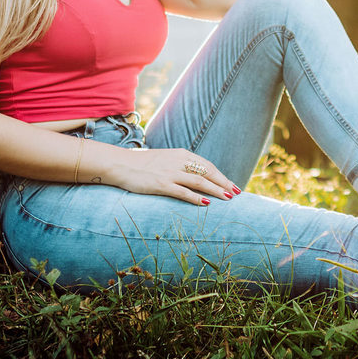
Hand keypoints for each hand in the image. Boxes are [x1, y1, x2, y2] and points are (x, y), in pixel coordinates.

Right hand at [104, 147, 238, 205]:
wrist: (120, 164)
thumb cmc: (142, 164)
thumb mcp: (165, 159)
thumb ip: (180, 165)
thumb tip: (195, 176)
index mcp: (181, 154)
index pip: (207, 165)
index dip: (221, 176)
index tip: (232, 185)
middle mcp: (178, 162)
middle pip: (207, 172)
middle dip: (224, 183)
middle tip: (237, 192)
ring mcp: (170, 173)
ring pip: (199, 182)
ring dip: (215, 190)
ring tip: (228, 198)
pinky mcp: (161, 184)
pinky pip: (183, 191)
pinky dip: (196, 197)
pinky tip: (206, 203)